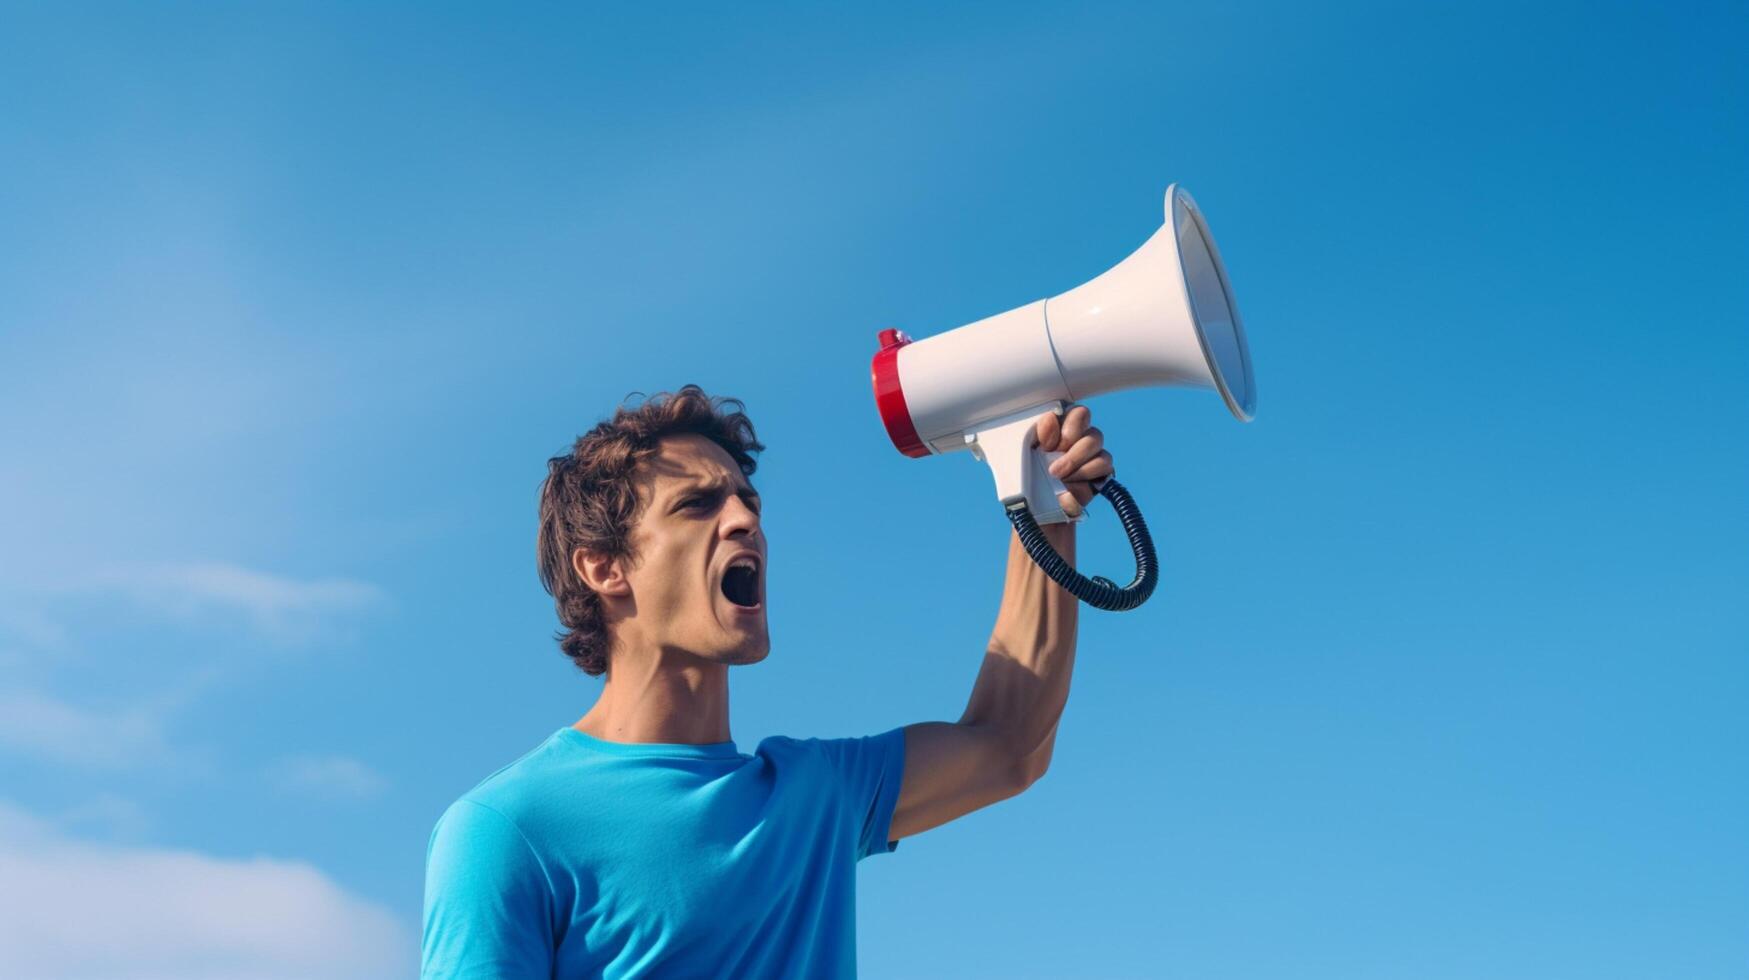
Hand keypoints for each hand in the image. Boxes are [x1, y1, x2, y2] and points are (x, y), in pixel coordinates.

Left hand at [1035, 404, 1112, 518]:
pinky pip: (1104, 466)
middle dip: (1069, 443)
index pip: (1071, 411)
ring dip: (1076, 461)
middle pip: (1086, 420)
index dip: (1064, 423)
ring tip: (1058, 478)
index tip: (1046, 443)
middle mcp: (1077, 439)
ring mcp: (1091, 456)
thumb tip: (1049, 419)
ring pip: (1095, 443)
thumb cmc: (1027, 484)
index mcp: (1058, 430)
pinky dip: (1085, 477)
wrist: (1037, 516)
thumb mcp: (1022, 459)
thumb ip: (1035, 435)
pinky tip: (1069, 488)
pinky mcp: (1100, 475)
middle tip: (1052, 465)